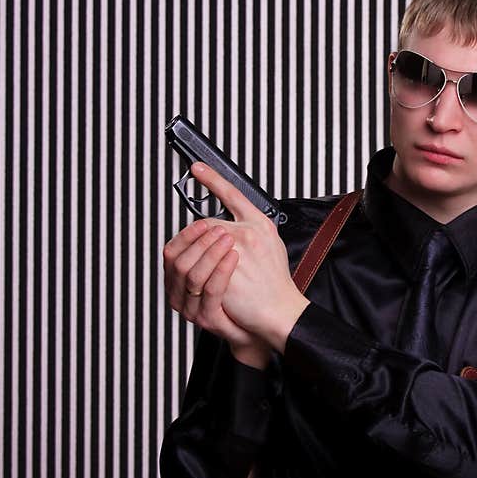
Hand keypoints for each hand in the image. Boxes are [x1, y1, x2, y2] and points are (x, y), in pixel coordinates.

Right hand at [163, 217, 272, 366]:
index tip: (204, 222)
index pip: (171, 252)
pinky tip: (234, 256)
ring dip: (211, 252)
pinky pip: (210, 290)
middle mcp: (181, 295)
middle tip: (221, 229)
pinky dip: (222, 269)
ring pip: (193, 276)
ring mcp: (192, 309)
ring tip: (230, 239)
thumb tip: (212, 218)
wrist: (260, 324)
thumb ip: (212, 245)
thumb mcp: (224, 264)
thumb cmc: (243, 293)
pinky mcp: (208, 319)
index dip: (186, 235)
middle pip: (179, 262)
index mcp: (179, 279)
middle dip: (200, 242)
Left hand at [185, 162, 309, 352]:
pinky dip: (197, 268)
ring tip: (206, 266)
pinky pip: (199, 262)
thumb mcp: (272, 245)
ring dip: (198, 253)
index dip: (214, 178)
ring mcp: (235, 251)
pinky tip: (204, 276)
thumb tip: (228, 224)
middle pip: (208, 222)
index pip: (234, 194)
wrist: (279, 310)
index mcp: (261, 224)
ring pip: (200, 242)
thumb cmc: (275, 283)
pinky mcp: (223, 269)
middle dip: (201, 236)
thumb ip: (252, 230)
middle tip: (207, 252)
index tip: (198, 167)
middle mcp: (248, 233)